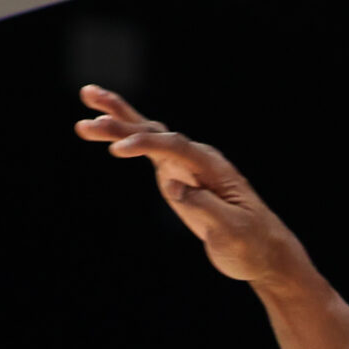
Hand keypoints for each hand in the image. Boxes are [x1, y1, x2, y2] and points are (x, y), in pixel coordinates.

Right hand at [73, 86, 308, 285]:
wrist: (262, 252)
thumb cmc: (251, 243)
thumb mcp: (232, 231)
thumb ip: (204, 206)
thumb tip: (172, 185)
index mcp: (213, 168)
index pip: (175, 147)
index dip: (145, 145)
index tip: (117, 150)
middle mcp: (198, 159)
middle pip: (157, 131)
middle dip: (123, 118)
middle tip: (89, 104)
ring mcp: (185, 165)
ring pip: (148, 134)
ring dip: (117, 118)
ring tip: (86, 96)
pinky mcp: (175, 175)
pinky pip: (147, 150)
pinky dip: (124, 137)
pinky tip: (103, 126)